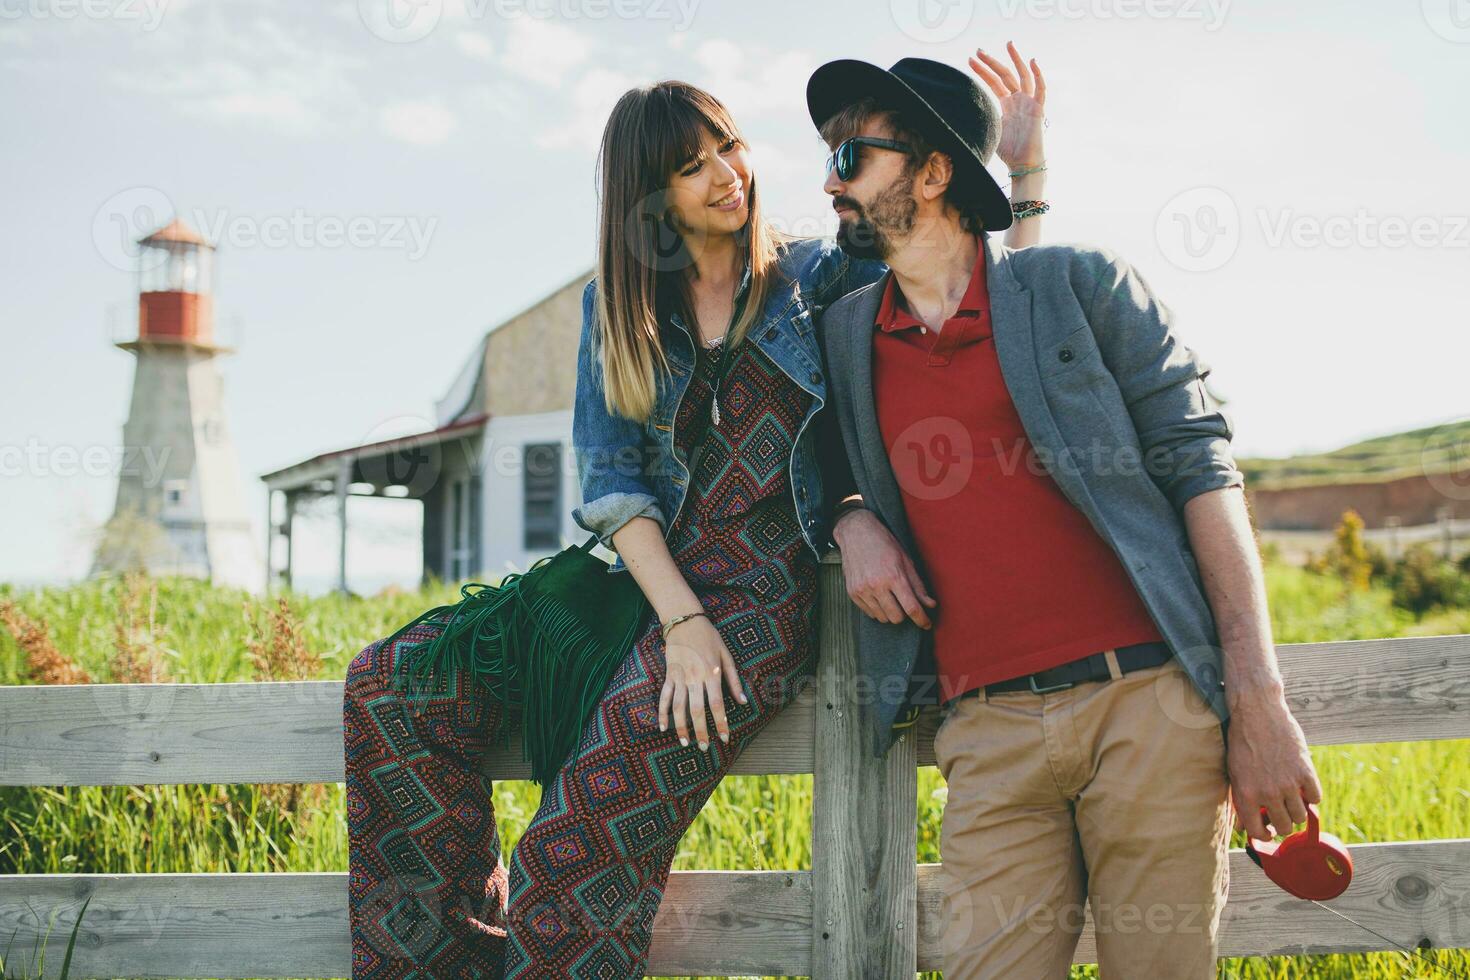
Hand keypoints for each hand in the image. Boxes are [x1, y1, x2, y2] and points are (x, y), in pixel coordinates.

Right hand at [658, 614, 745, 750]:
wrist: (685, 621)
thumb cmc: (709, 637)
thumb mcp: (726, 655)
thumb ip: (734, 679)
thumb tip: (743, 701)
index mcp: (711, 673)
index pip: (717, 704)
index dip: (721, 723)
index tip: (724, 738)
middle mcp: (694, 678)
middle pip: (697, 710)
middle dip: (701, 731)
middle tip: (705, 748)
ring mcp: (679, 677)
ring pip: (678, 707)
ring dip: (681, 727)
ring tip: (685, 743)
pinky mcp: (669, 675)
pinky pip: (664, 697)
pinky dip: (661, 713)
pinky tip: (662, 727)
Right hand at [833, 509, 937, 627]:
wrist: (856, 533)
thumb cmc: (884, 543)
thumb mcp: (906, 560)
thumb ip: (918, 585)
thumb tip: (930, 605)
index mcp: (894, 576)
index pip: (911, 607)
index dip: (922, 619)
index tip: (927, 624)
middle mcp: (877, 585)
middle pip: (897, 618)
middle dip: (904, 614)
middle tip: (905, 603)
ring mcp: (862, 590)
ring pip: (882, 618)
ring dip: (890, 612)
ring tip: (891, 598)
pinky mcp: (852, 593)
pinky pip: (869, 613)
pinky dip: (877, 609)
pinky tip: (879, 596)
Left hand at [968, 40, 1046, 170]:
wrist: (1023, 164)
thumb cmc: (1008, 152)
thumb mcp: (989, 131)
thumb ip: (980, 121)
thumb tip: (958, 119)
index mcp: (1007, 105)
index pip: (994, 83)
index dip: (983, 71)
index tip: (970, 60)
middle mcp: (1018, 101)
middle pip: (1005, 75)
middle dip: (992, 62)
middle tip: (979, 49)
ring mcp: (1029, 103)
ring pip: (1023, 76)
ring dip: (1016, 59)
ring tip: (1008, 44)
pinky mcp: (1038, 109)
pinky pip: (1040, 89)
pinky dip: (1038, 75)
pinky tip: (1033, 61)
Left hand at [1226, 695, 1323, 840]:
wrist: (1257, 712)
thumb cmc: (1242, 742)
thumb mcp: (1234, 771)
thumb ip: (1239, 800)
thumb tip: (1242, 827)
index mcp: (1245, 794)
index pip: (1258, 832)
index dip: (1264, 835)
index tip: (1268, 832)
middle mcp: (1267, 792)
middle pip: (1284, 827)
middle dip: (1282, 823)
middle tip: (1280, 813)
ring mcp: (1288, 783)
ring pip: (1301, 816)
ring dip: (1297, 811)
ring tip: (1290, 798)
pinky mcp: (1306, 771)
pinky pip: (1316, 798)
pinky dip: (1311, 795)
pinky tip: (1302, 786)